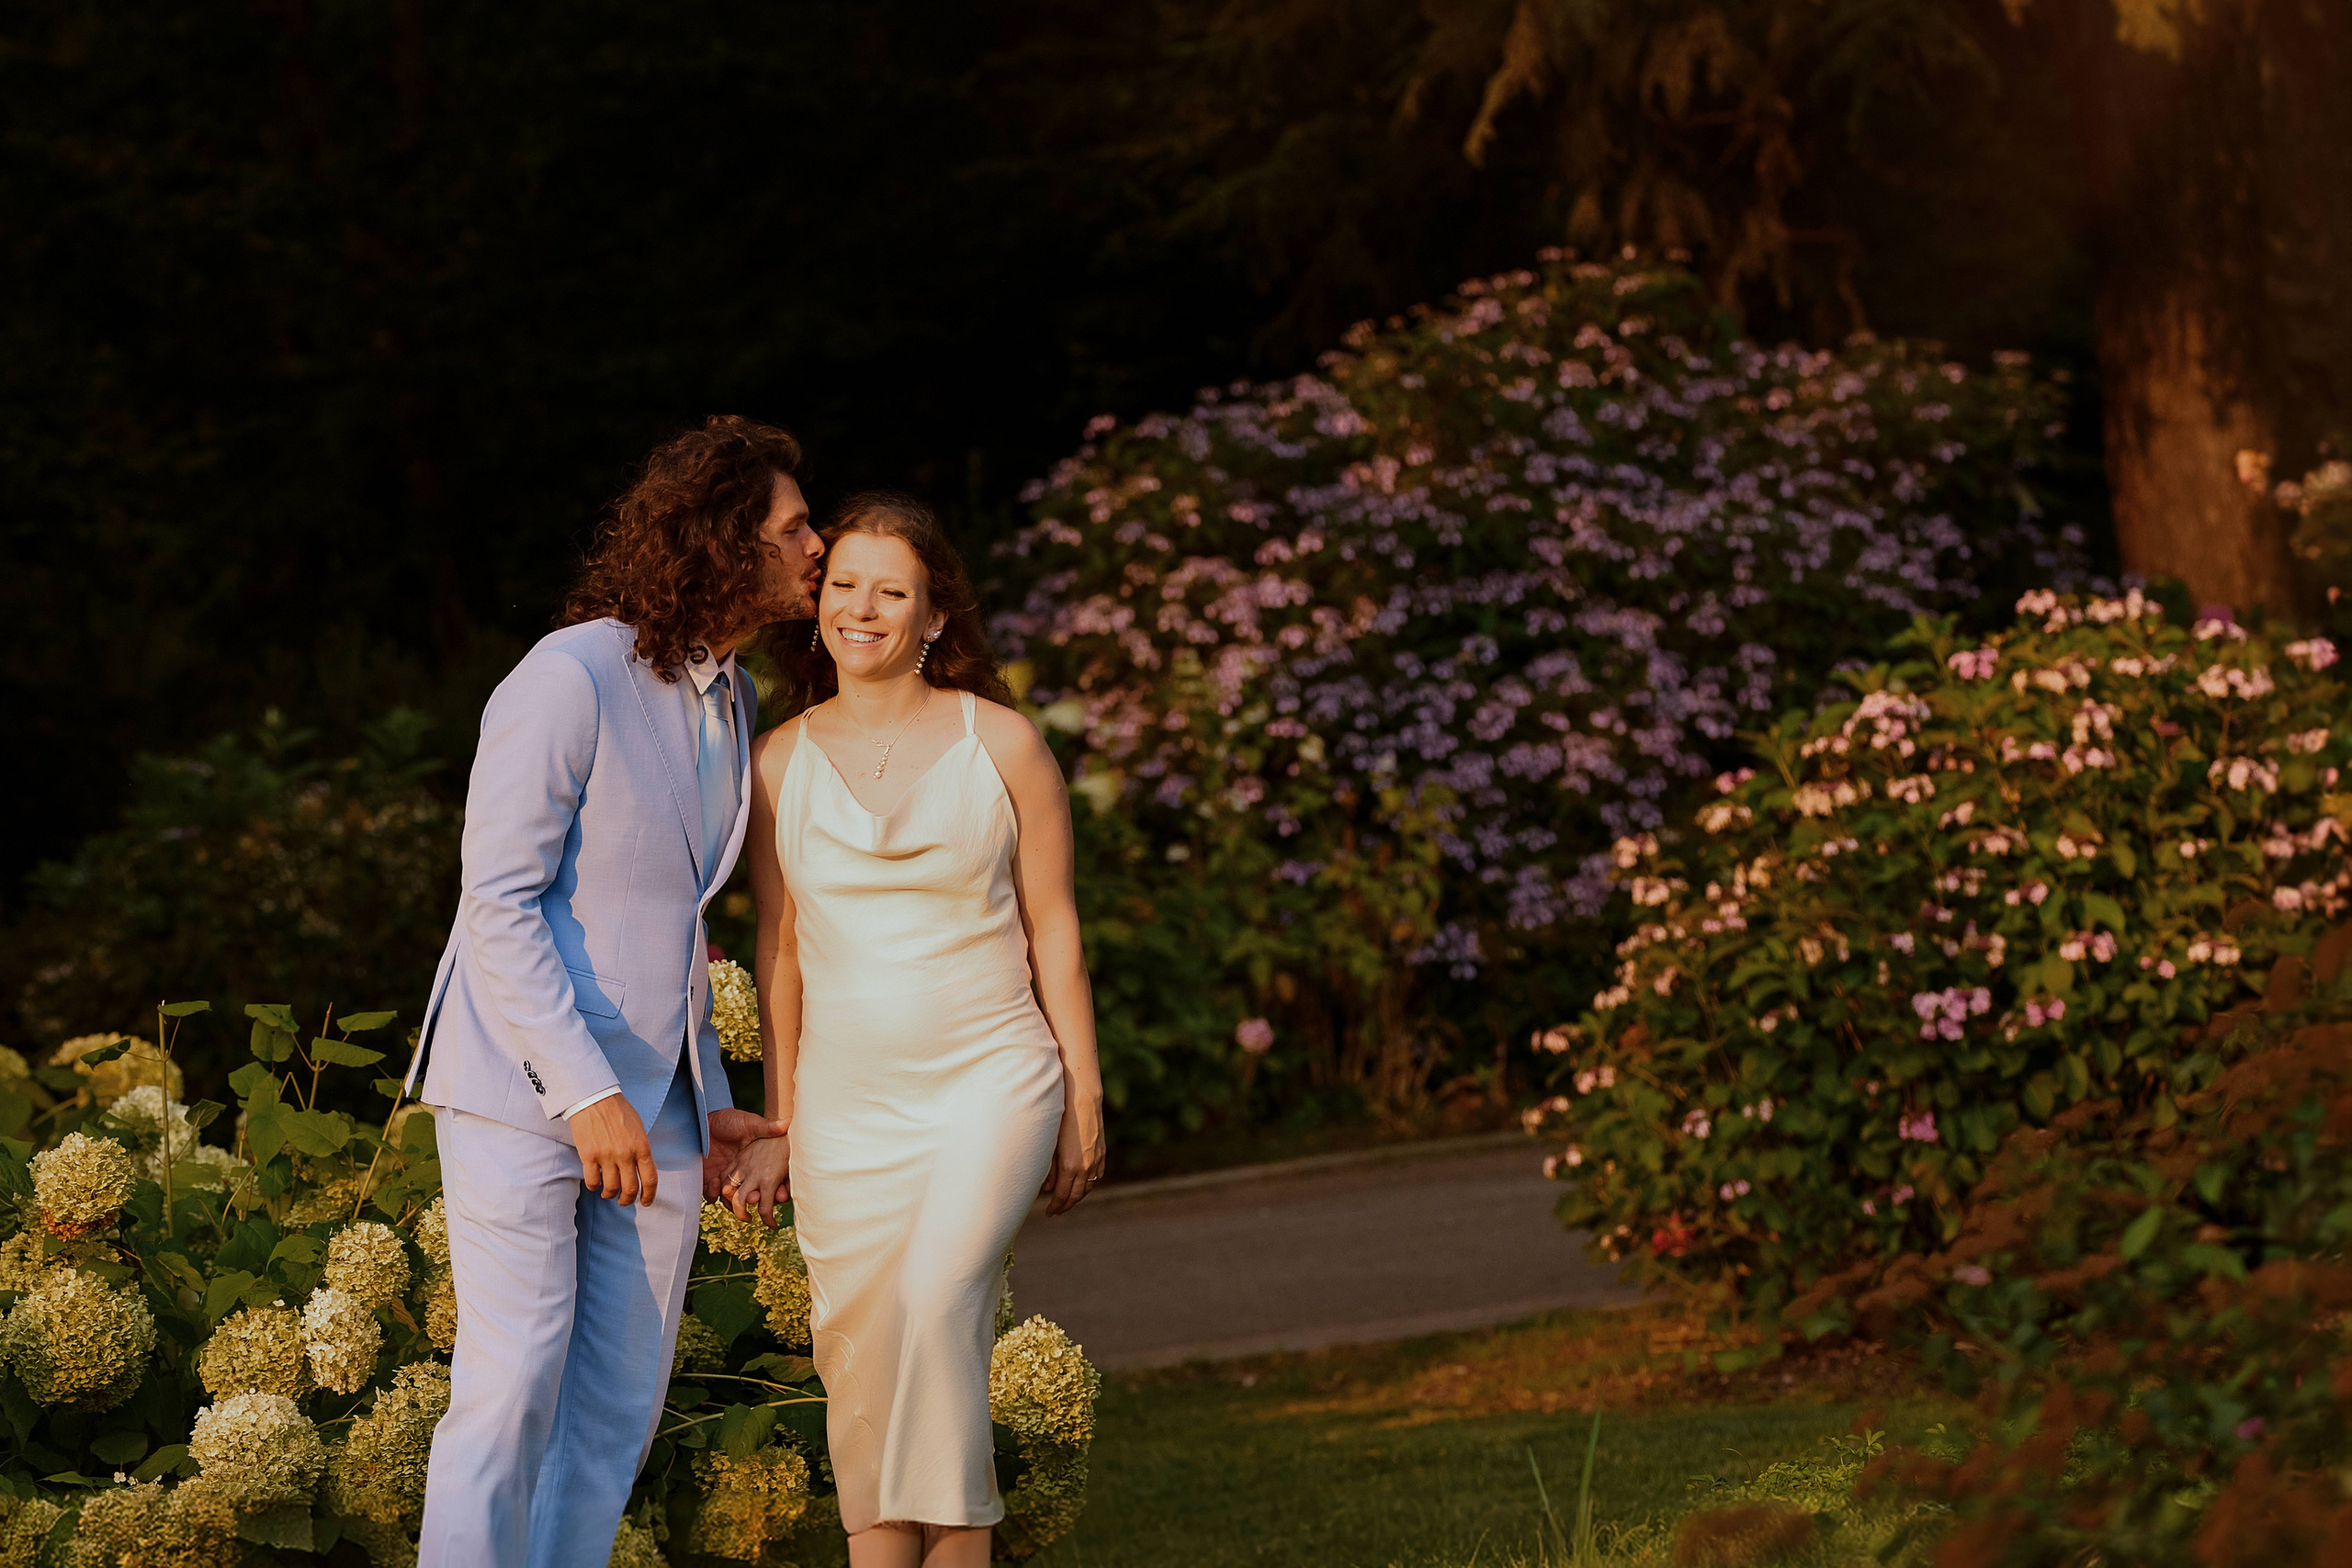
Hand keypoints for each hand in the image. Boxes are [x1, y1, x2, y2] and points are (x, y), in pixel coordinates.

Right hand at [570, 1097, 656, 1206]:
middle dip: (628, 1199)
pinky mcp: (589, 1156)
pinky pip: (592, 1181)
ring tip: (608, 1193)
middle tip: (624, 1201)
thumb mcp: (639, 1129)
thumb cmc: (618, 1111)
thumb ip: (641, 1150)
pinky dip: (594, 1187)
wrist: (595, 1099)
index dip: (649, 1195)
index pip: (650, 1179)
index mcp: (642, 1147)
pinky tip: (595, 1184)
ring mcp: (607, 1156)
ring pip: (611, 1188)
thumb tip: (642, 1169)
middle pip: (630, 1188)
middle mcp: (626, 1154)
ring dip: (610, 1195)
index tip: (646, 1202)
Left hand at [704, 1107, 790, 1201]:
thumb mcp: (750, 1123)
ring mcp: (723, 1179)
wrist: (705, 1120)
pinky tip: (716, 1182)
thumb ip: (767, 1127)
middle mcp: (740, 1175)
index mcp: (753, 1165)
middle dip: (754, 1200)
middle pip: (750, 1196)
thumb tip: (788, 1121)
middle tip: (755, 1198)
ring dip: (734, 1203)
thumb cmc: (729, 1120)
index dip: (775, 1192)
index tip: (780, 1193)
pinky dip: (713, 1194)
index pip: (767, 1184)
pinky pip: (711, 1195)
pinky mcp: (708, 1180)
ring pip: (731, 1200)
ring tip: (736, 1195)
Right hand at [722, 1135, 791, 1226]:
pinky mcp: (738, 1158)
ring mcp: (743, 1166)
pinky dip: (723, 1185)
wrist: (780, 1126)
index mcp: (769, 1180)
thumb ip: (787, 1185)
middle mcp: (753, 1175)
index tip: (772, 1225)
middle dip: (741, 1215)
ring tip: (737, 1205)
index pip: (764, 1209)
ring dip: (730, 1201)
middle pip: (740, 1203)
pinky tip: (729, 1190)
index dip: (768, 1221)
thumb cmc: (790, 1147)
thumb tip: (782, 1199)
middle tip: (748, 1219)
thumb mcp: (792, 1167)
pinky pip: (724, 1175)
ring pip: (728, 1190)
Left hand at [1039, 1088, 1105, 1216]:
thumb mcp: (1052, 1145)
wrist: (1082, 1101)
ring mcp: (1096, 1160)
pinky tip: (1083, 1185)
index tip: (1049, 1212)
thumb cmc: (1061, 1120)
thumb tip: (1046, 1189)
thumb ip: (1050, 1169)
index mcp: (1070, 1167)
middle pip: (1076, 1196)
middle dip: (1065, 1206)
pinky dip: (1089, 1184)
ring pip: (1088, 1187)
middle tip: (1056, 1211)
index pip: (1062, 1196)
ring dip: (1078, 1197)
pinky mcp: (1102, 1153)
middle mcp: (1085, 1167)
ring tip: (1068, 1200)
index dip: (1055, 1206)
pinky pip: (1097, 1176)